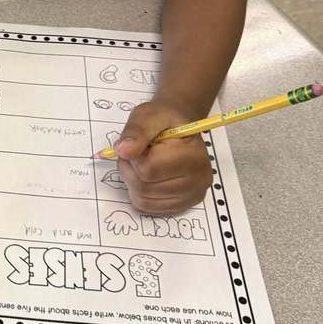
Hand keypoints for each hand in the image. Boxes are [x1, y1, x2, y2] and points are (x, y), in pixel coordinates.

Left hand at [114, 99, 211, 214]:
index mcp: (194, 156)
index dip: (133, 157)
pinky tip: (147, 176)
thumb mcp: (147, 115)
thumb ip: (136, 131)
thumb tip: (123, 151)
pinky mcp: (182, 206)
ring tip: (142, 162)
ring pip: (143, 200)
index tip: (137, 144)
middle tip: (136, 153)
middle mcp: (199, 181)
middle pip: (144, 188)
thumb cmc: (165, 119)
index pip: (148, 170)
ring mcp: (192, 196)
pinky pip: (148, 207)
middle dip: (130, 169)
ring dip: (132, 181)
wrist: (180, 127)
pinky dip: (140, 193)